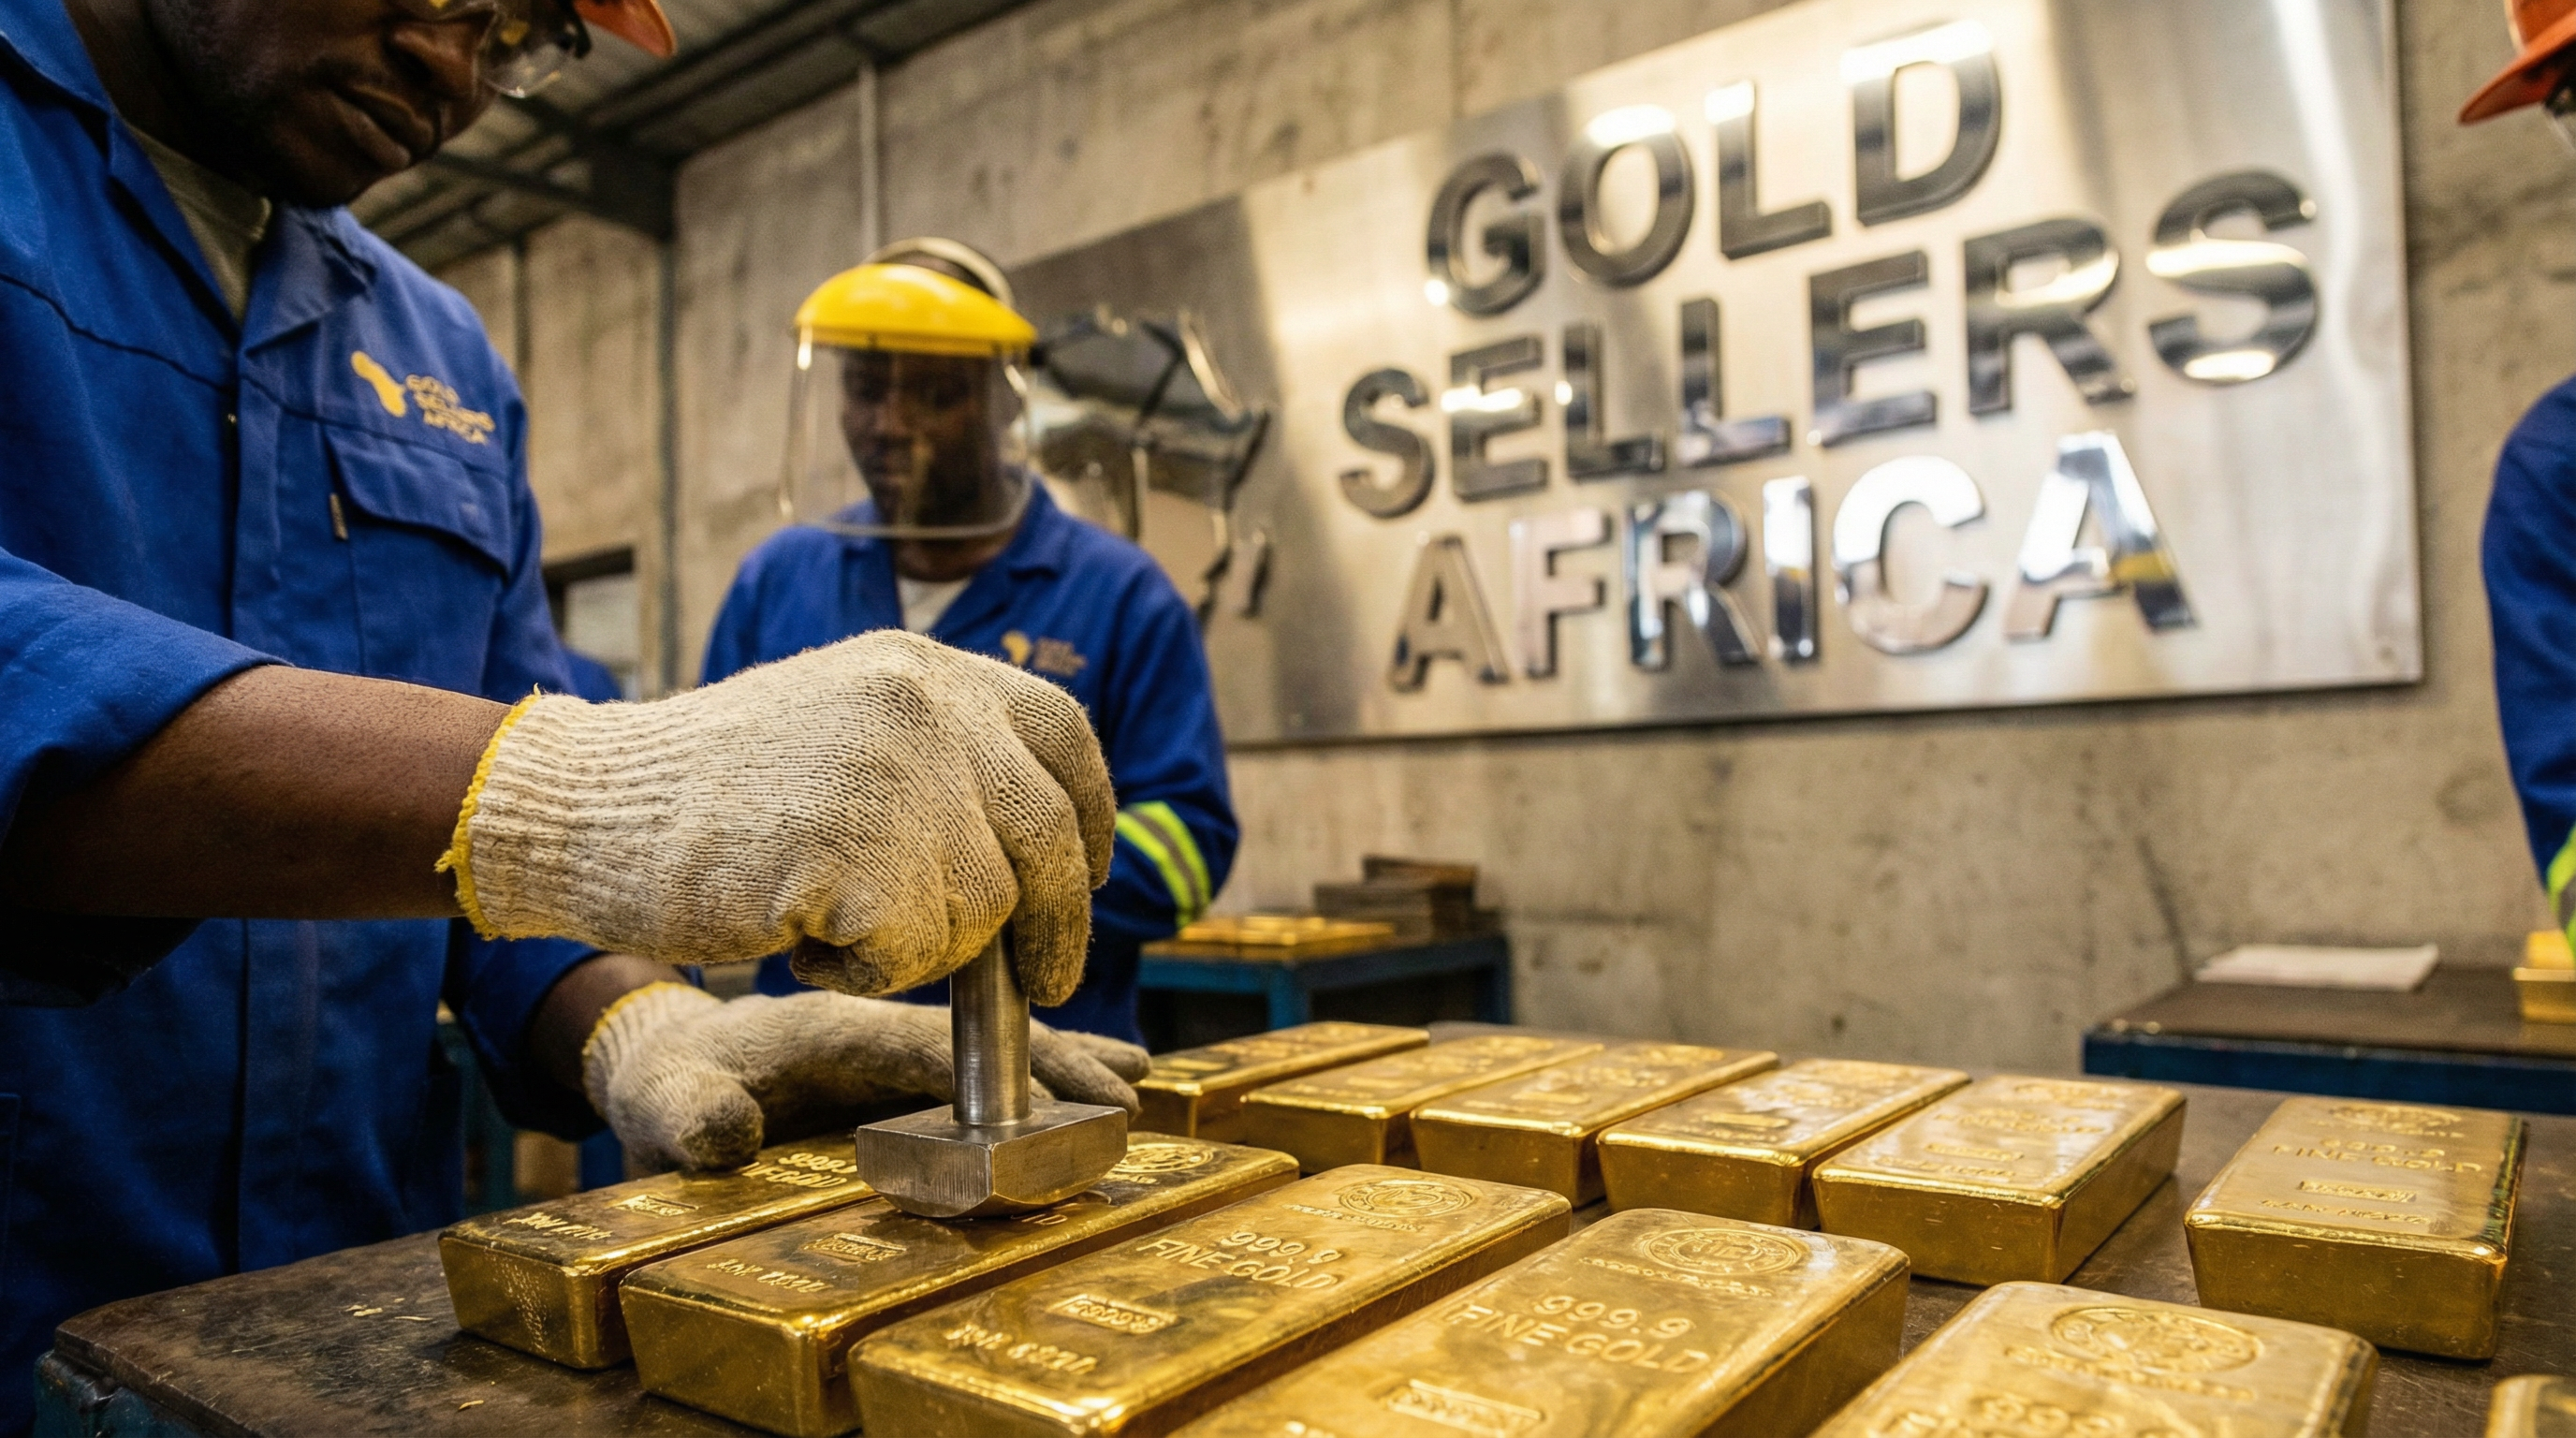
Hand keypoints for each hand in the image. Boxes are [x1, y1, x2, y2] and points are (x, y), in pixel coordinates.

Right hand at [443, 629, 1114, 1003]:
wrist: (584, 807)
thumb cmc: (707, 791)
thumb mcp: (843, 726)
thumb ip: (939, 759)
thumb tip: (1050, 853)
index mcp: (924, 665)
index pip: (1062, 734)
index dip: (1090, 816)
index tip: (1089, 872)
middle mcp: (922, 702)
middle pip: (1046, 837)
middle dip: (1052, 928)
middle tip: (1042, 984)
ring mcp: (893, 772)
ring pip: (983, 909)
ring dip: (917, 946)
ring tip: (824, 913)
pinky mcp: (855, 851)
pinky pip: (913, 952)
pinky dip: (862, 970)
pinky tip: (796, 936)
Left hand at [584, 984, 1150, 1171]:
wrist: (655, 1048)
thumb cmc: (665, 1079)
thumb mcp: (659, 1102)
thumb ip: (687, 1116)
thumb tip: (727, 1138)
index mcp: (835, 1024)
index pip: (935, 1045)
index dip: (1006, 1070)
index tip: (1074, 1099)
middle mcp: (876, 1014)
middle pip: (985, 1029)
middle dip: (1062, 1056)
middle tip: (1132, 1089)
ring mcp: (890, 1023)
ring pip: (993, 1028)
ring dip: (1062, 1051)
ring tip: (1136, 1074)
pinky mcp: (893, 1042)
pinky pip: (978, 1039)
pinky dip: (1036, 1050)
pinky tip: (1087, 1068)